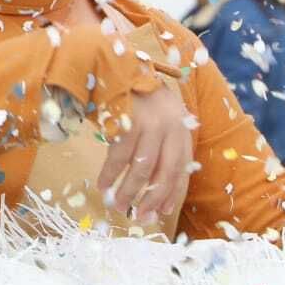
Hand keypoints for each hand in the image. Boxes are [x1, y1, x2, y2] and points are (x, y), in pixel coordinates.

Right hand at [96, 78, 193, 221]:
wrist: (116, 67)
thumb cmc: (138, 99)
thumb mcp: (160, 120)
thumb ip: (163, 146)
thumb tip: (154, 187)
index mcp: (182, 129)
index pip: (182, 169)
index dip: (171, 194)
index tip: (159, 212)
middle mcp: (171, 127)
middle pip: (164, 172)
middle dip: (151, 199)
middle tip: (138, 217)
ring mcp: (150, 124)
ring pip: (141, 169)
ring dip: (128, 191)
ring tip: (117, 205)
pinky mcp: (128, 122)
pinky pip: (118, 157)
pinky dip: (110, 174)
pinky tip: (103, 185)